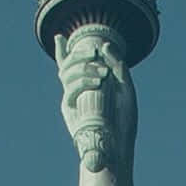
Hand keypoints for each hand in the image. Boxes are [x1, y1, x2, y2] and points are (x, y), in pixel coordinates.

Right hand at [56, 26, 137, 173]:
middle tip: (94, 52)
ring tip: (103, 74)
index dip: (62, 51)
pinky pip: (69, 91)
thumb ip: (118, 66)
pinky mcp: (70, 110)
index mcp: (88, 85)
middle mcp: (76, 91)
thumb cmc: (123, 122)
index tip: (59, 37)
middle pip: (66, 65)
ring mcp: (72, 100)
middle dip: (79, 54)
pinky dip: (83, 82)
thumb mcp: (126, 89)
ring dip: (84, 67)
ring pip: (66, 74)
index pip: (71, 65)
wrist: (117, 148)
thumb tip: (105, 44)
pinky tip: (98, 82)